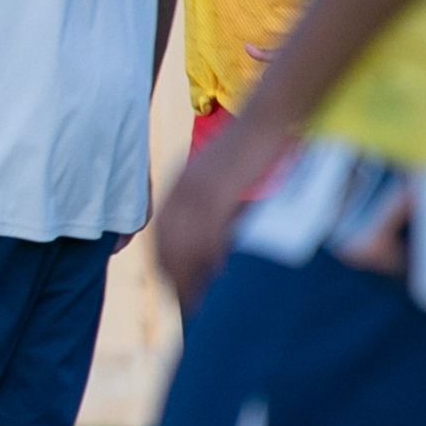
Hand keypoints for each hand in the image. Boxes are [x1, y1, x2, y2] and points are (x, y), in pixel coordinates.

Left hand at [151, 119, 282, 311]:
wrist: (266, 117)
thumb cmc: (252, 150)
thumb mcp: (221, 180)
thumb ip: (213, 209)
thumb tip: (215, 248)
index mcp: (175, 188)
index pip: (159, 239)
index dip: (166, 268)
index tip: (175, 293)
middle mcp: (178, 191)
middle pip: (166, 247)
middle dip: (175, 281)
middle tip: (188, 309)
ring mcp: (194, 190)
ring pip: (183, 246)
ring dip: (190, 278)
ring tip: (201, 304)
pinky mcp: (216, 190)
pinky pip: (206, 234)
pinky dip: (211, 258)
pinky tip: (219, 274)